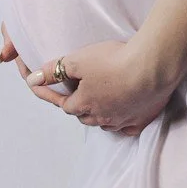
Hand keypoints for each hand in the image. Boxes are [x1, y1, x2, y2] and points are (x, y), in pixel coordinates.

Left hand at [20, 34, 181, 135]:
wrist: (153, 67)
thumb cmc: (115, 61)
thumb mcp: (78, 60)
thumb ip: (54, 71)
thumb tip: (34, 79)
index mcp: (84, 104)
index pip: (63, 105)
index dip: (52, 96)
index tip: (43, 89)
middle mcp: (101, 118)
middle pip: (83, 116)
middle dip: (78, 106)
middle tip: (77, 92)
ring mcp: (123, 121)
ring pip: (104, 123)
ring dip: (98, 114)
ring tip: (99, 102)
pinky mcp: (142, 120)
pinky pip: (126, 127)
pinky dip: (121, 122)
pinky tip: (122, 114)